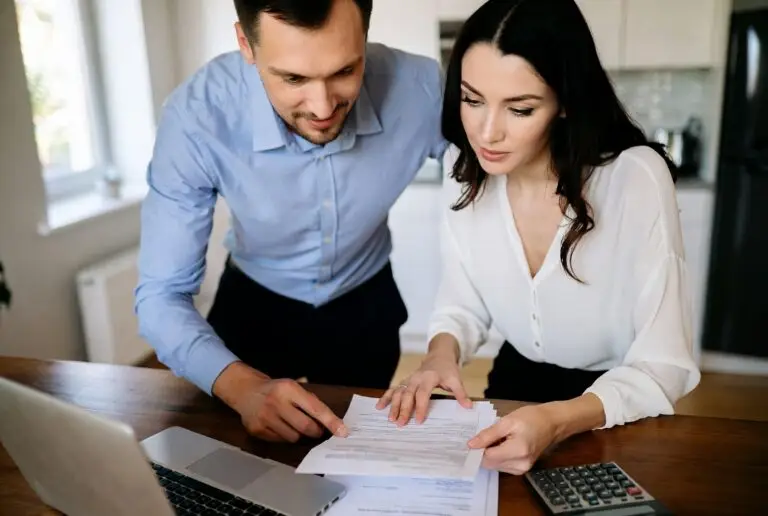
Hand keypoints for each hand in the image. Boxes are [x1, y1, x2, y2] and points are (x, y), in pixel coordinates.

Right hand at [213, 362, 347, 442]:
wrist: (245, 390)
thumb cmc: (276, 389)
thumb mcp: (293, 385)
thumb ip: (311, 399)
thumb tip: (335, 421)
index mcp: (289, 388)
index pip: (316, 408)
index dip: (331, 422)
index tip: (343, 432)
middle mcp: (276, 402)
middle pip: (306, 427)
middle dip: (316, 431)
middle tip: (317, 429)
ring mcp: (265, 417)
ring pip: (294, 437)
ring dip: (299, 435)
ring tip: (293, 424)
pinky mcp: (257, 430)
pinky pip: (280, 441)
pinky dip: (285, 437)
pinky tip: (280, 426)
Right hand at [376, 342, 471, 425]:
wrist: (439, 356)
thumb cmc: (447, 370)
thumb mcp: (456, 380)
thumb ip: (460, 393)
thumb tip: (468, 406)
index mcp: (429, 378)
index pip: (423, 394)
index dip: (420, 407)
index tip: (419, 420)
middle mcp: (416, 378)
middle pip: (407, 394)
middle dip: (403, 409)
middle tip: (400, 424)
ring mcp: (408, 379)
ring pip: (398, 392)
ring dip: (393, 405)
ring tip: (390, 419)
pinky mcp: (405, 381)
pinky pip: (393, 389)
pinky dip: (385, 397)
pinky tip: (379, 407)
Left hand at [468, 404, 556, 474]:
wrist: (551, 423)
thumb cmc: (530, 418)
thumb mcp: (507, 421)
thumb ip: (488, 434)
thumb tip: (471, 445)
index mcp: (517, 451)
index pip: (487, 457)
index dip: (476, 448)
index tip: (470, 439)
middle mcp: (520, 464)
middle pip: (490, 463)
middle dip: (483, 451)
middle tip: (482, 436)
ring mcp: (522, 469)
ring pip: (495, 466)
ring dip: (490, 454)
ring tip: (496, 438)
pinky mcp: (522, 469)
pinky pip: (502, 466)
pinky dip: (498, 456)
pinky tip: (502, 444)